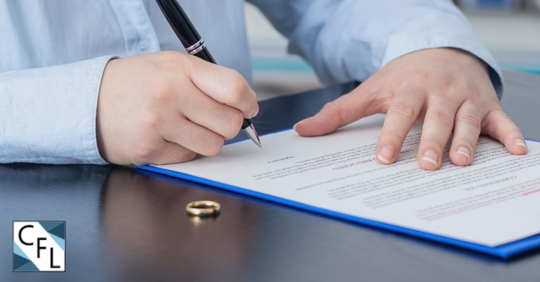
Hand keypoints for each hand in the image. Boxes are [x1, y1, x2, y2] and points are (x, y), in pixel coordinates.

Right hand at [96, 51, 258, 164]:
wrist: (88, 102)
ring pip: (213, 146)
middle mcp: (169, 94)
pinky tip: (167, 136)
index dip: (248, 102)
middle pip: (230, 123)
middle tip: (212, 119)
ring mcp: (158, 124)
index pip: (233, 89)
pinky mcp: (149, 150)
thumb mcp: (171, 65)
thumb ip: (209, 80)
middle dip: (228, 124)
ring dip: (207, 140)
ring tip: (187, 127)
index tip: (247, 107)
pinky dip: (184, 149)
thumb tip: (246, 104)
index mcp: (180, 69)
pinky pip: (189, 157)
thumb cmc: (137, 83)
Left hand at [294, 48, 526, 169]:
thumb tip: (303, 130)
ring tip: (462, 161)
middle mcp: (439, 91)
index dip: (391, 136)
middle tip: (426, 165)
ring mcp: (465, 97)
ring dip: (467, 140)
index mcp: (409, 89)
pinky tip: (517, 151)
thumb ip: (339, 112)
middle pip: (435, 118)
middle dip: (431, 141)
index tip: (383, 158)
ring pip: (467, 120)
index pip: (399, 113)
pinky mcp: (487, 103)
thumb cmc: (403, 76)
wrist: (440, 48)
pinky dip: (510, 134)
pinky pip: (501, 120)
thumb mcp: (370, 89)